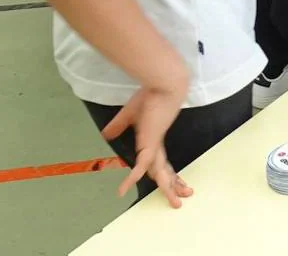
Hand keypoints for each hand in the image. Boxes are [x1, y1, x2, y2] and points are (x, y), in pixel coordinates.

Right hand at [101, 81, 192, 207]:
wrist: (164, 84)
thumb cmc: (150, 96)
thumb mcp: (129, 114)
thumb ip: (117, 126)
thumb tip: (104, 135)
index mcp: (153, 140)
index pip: (161, 162)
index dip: (167, 173)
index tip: (177, 183)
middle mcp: (156, 146)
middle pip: (165, 170)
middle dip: (174, 185)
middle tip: (183, 197)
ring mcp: (154, 146)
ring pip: (161, 173)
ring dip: (168, 188)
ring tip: (177, 203)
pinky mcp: (149, 143)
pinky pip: (141, 166)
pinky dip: (132, 178)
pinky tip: (122, 189)